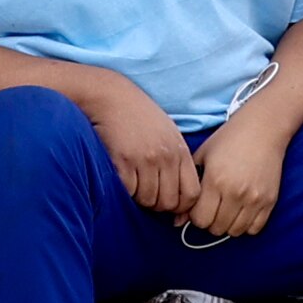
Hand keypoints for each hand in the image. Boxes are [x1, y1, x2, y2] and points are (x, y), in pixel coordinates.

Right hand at [84, 77, 198, 217]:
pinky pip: (128, 191)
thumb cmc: (138, 116)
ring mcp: (145, 159)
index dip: (181, 205)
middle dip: (158, 205)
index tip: (169, 204)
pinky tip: (121, 177)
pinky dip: (124, 190)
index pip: (191, 193)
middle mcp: (165, 157)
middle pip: (168, 202)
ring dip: (139, 197)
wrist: (111, 96)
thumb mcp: (168, 132)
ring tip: (133, 183)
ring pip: (147, 200)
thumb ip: (176, 160)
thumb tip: (178, 195)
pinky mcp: (123, 161)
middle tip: (147, 195)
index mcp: (180, 151)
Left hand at [186, 108, 289, 241]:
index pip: (200, 219)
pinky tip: (241, 211)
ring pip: (234, 232)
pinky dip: (245, 225)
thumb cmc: (228, 139)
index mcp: (215, 180)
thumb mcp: (202, 157)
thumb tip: (176, 222)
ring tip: (225, 210)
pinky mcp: (270, 201)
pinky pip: (254, 229)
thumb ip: (188, 188)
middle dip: (209, 222)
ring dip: (227, 225)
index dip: (194, 217)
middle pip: (216, 228)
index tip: (197, 207)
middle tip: (211, 208)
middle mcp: (235, 192)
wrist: (263, 129)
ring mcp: (254, 199)